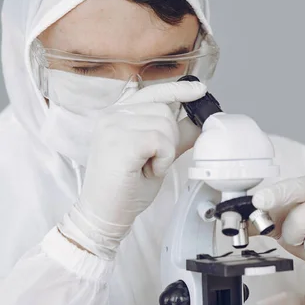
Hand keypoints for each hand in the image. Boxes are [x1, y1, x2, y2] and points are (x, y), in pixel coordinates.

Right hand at [58, 81, 206, 257]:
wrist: (104, 214)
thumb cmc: (126, 188)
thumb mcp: (155, 155)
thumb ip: (173, 136)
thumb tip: (198, 122)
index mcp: (117, 115)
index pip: (153, 93)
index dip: (178, 90)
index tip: (200, 90)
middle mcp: (112, 115)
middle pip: (165, 110)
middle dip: (170, 138)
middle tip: (152, 161)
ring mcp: (113, 126)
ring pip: (165, 125)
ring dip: (165, 152)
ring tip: (146, 167)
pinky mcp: (120, 141)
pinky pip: (160, 140)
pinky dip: (162, 159)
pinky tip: (147, 171)